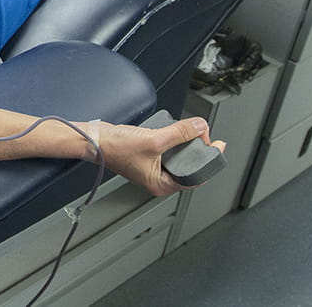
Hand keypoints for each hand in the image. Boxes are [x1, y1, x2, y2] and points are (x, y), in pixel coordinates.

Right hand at [96, 117, 225, 195]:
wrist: (93, 139)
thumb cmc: (114, 149)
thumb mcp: (153, 140)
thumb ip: (180, 133)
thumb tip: (200, 127)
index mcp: (161, 184)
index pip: (196, 176)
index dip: (208, 159)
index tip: (217, 145)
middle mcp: (158, 178)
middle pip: (189, 164)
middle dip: (197, 148)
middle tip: (201, 133)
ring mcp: (152, 166)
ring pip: (179, 155)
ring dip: (185, 141)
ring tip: (187, 130)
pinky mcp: (147, 154)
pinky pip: (168, 147)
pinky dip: (173, 138)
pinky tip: (172, 130)